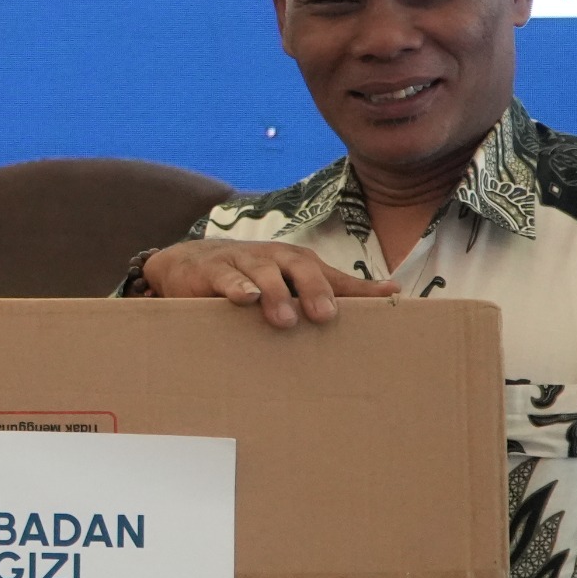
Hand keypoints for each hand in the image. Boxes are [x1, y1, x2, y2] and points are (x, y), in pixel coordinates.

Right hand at [137, 239, 395, 328]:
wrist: (187, 263)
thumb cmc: (249, 278)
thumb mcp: (285, 285)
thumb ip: (326, 294)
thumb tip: (384, 299)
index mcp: (297, 264)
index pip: (332, 275)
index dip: (359, 287)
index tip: (389, 296)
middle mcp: (275, 258)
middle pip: (300, 266)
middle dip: (315, 289)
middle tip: (325, 316)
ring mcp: (243, 261)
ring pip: (264, 272)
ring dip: (276, 293)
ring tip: (286, 319)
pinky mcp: (211, 270)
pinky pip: (226, 277)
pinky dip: (236, 286)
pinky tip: (245, 298)